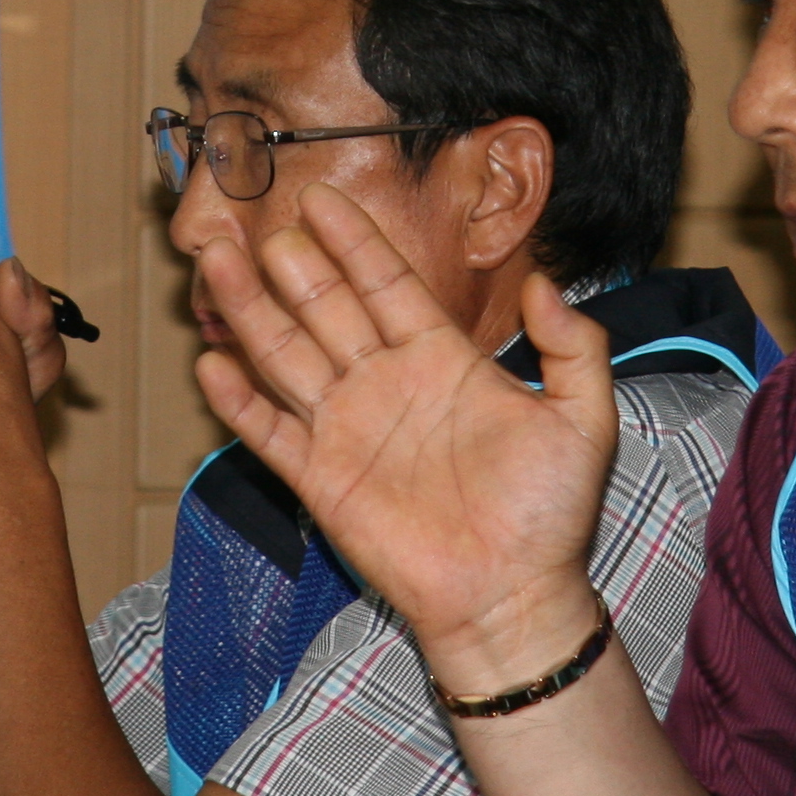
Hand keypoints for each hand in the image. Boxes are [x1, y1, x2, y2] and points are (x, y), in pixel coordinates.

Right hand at [192, 184, 615, 692]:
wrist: (513, 599)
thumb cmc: (550, 517)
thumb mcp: (584, 422)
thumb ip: (574, 348)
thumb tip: (549, 282)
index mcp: (440, 358)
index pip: (386, 281)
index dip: (354, 239)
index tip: (322, 196)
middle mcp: (385, 382)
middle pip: (326, 306)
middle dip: (295, 264)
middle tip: (265, 224)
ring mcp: (347, 428)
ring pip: (286, 354)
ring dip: (250, 309)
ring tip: (216, 261)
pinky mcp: (321, 479)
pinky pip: (270, 432)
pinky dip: (239, 401)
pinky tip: (211, 365)